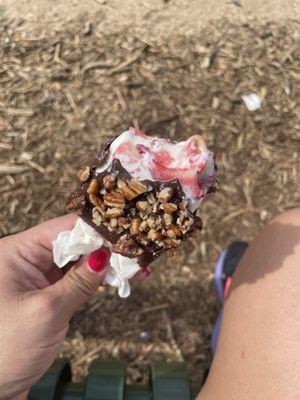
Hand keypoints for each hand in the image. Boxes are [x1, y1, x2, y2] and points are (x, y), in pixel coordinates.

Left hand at [0, 215, 148, 398]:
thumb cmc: (4, 349)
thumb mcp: (47, 311)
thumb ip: (79, 281)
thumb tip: (106, 256)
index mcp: (18, 252)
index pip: (63, 229)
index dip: (95, 231)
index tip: (123, 236)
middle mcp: (28, 258)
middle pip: (74, 242)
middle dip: (105, 247)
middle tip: (134, 253)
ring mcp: (39, 275)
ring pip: (79, 260)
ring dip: (106, 264)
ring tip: (134, 267)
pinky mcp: (50, 291)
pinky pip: (78, 277)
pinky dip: (98, 278)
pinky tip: (120, 278)